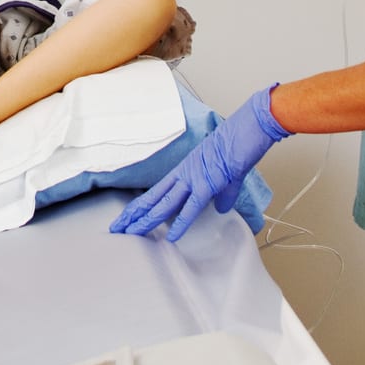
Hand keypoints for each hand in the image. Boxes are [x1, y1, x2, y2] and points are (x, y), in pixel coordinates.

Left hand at [110, 86, 288, 241]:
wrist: (248, 128)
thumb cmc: (238, 144)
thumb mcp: (228, 176)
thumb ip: (222, 194)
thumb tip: (220, 208)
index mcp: (185, 171)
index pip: (156, 192)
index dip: (140, 206)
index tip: (127, 218)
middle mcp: (184, 174)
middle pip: (152, 198)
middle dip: (133, 215)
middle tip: (116, 228)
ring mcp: (193, 178)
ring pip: (164, 203)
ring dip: (147, 220)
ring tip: (131, 233)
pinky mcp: (208, 183)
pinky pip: (191, 207)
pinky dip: (180, 222)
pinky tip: (170, 236)